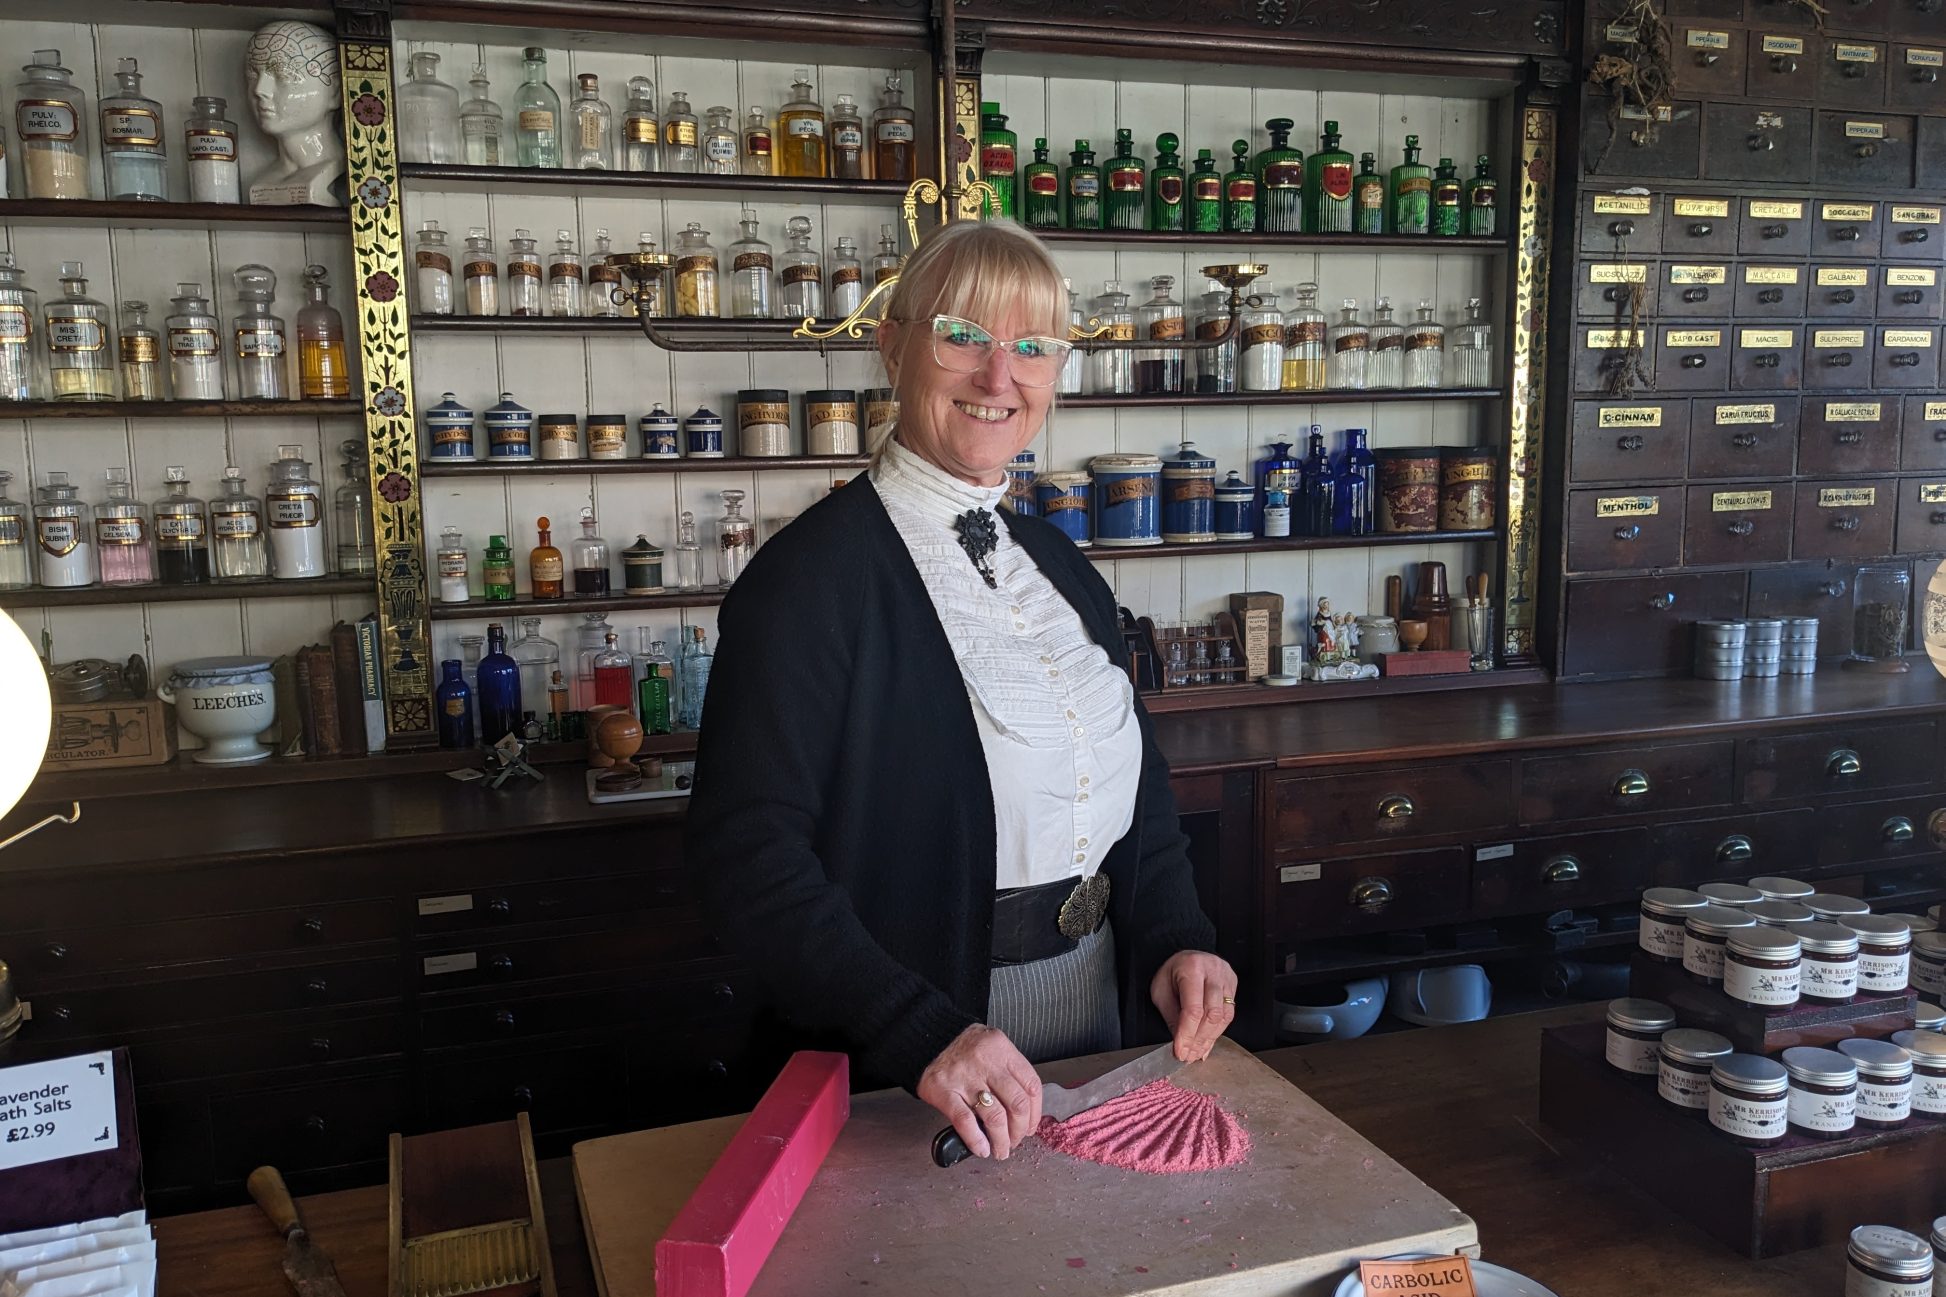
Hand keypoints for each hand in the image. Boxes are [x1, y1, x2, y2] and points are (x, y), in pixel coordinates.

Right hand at [917, 1024, 1042, 1160]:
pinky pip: (965, 1121)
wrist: (928, 1039)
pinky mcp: (944, 1091)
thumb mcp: (992, 1049)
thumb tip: (1024, 1113)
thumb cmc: (963, 1048)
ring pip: (995, 1117)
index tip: (1030, 1127)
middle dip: (1019, 1130)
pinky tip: (981, 1148)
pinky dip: (977, 1140)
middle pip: (1017, 1104)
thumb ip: (1009, 1074)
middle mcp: (986, 1062)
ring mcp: (965, 1077)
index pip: (1031, 1086)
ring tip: (999, 1149)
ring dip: (1001, 1141)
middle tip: (1015, 1141)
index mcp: (1002, 1050)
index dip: (1035, 1113)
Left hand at [1150, 950, 1237, 1062]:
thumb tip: (1181, 1042)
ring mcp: (1226, 977)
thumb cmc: (1172, 972)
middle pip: (1212, 1014)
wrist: (1186, 957)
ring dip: (1209, 1039)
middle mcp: (1213, 970)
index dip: (1187, 1034)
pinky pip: (1229, 1013)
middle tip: (1188, 1056)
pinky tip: (1208, 1042)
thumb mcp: (1161, 990)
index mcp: (1192, 967)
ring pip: (1223, 1016)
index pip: (1193, 1008)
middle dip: (1199, 1040)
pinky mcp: (1233, 984)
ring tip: (1197, 1053)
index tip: (1180, 1051)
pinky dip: (1217, 1031)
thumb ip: (1171, 1015)